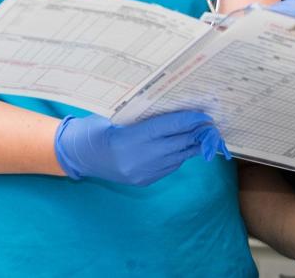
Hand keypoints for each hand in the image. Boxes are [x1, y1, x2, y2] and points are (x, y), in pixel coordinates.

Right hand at [53, 110, 228, 186]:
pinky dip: (179, 155)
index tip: (204, 114)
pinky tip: (184, 146)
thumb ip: (148, 118)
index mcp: (132, 137)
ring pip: (177, 156)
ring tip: (204, 134)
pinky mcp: (145, 180)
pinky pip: (170, 166)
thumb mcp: (120, 118)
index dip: (189, 120)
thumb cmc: (100, 130)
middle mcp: (140, 157)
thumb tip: (178, 112)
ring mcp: (143, 172)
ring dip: (191, 145)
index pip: (169, 126)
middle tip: (211, 122)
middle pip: (177, 143)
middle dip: (196, 132)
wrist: (84, 157)